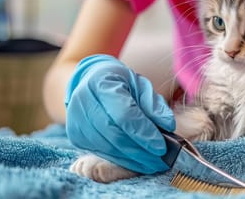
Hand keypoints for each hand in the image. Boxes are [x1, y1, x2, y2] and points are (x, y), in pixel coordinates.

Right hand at [65, 54, 174, 173]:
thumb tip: (168, 125)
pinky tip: (137, 162)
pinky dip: (121, 160)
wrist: (91, 81)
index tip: (161, 146)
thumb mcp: (141, 85)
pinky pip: (101, 152)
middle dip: (140, 151)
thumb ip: (155, 105)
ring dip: (132, 159)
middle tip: (161, 161)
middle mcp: (83, 102)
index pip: (124, 114)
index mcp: (101, 83)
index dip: (143, 132)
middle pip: (114, 134)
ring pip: (107, 147)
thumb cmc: (121, 82)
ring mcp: (76, 121)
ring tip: (153, 164)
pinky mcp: (76, 136)